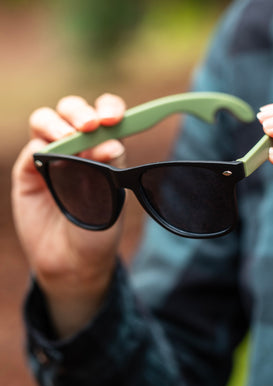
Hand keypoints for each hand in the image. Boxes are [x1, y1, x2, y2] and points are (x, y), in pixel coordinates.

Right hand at [12, 94, 125, 337]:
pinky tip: (52, 159)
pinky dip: (42, 147)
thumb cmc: (99, 228)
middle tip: (90, 125)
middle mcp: (78, 148)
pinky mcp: (29, 171)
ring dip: (57, 123)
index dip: (110, 109)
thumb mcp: (113, 197)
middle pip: (74, 112)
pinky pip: (32, 149)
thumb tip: (111, 142)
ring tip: (69, 140)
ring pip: (47, 121)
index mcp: (104, 150)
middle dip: (80, 112)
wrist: (74, 261)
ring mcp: (52, 157)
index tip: (114, 119)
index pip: (107, 117)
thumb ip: (110, 167)